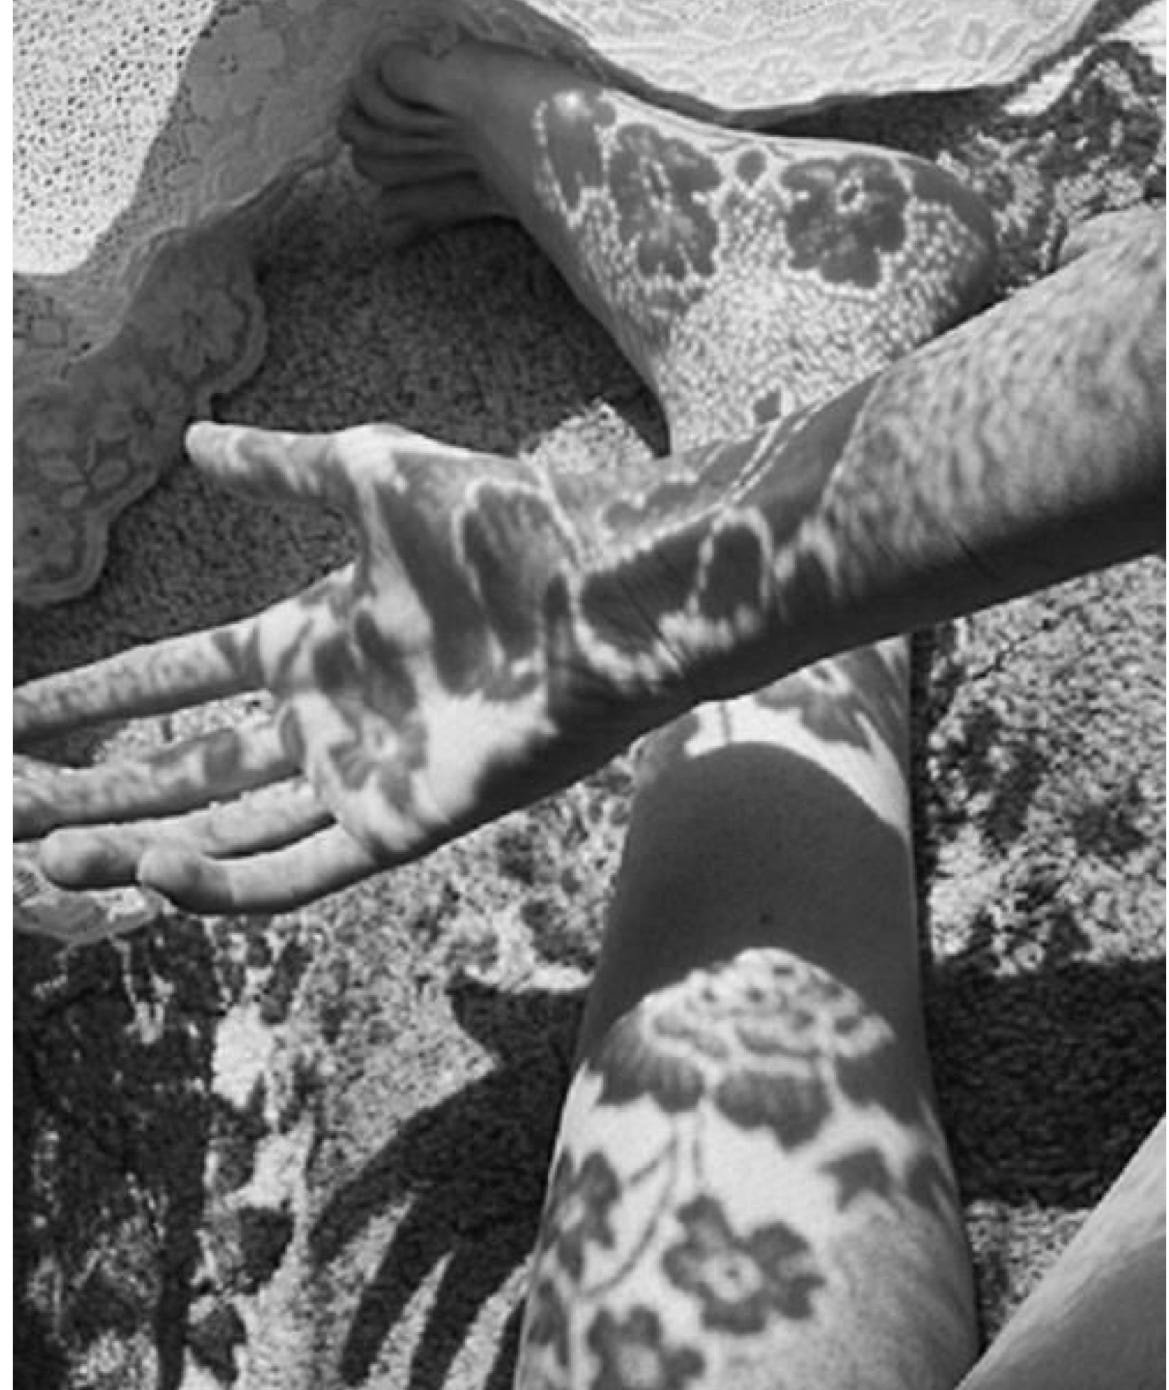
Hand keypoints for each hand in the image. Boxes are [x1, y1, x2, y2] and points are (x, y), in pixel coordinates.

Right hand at [15, 420, 656, 913]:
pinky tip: (152, 874)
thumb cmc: (496, 521)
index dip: (91, 694)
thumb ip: (275, 470)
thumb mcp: (367, 474)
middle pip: (180, 764)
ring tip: (45, 853)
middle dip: (90, 786)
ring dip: (133, 845)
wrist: (597, 590)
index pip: (172, 677)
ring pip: (223, 827)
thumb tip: (188, 440)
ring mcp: (360, 773)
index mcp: (308, 635)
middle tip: (7, 803)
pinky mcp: (402, 823)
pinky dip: (225, 881)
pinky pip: (298, 870)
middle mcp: (324, 713)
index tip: (14, 711)